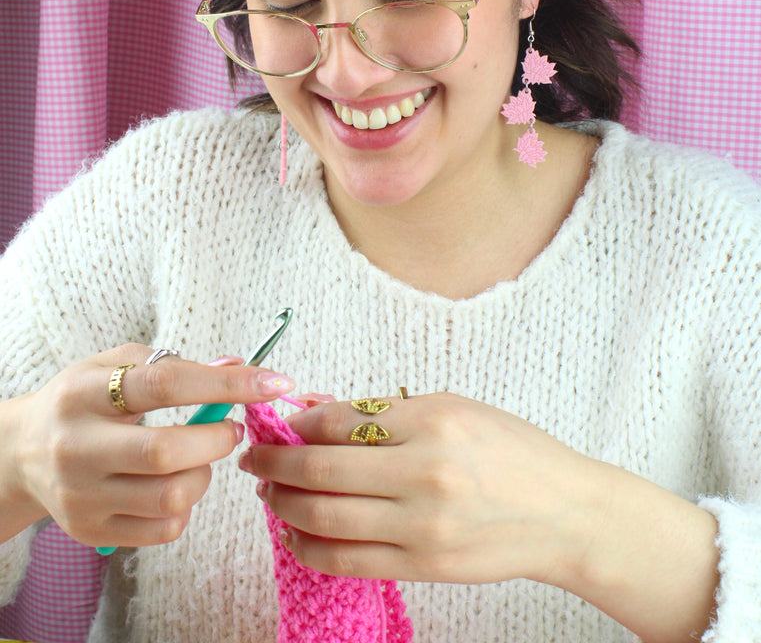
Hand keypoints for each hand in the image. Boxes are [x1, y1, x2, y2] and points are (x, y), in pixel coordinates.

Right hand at [8, 346, 293, 547]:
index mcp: (85, 393)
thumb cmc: (83, 400)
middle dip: (216, 439)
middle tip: (229, 429)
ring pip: (170, 497)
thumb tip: (236, 368)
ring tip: (200, 456)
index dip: (225, 383)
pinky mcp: (91, 530)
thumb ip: (174, 363)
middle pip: (166, 452)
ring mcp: (82, 495)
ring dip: (205, 474)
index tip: (272, 381)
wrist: (22, 453)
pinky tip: (176, 483)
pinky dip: (186, 506)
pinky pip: (164, 529)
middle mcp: (77, 447)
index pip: (165, 384)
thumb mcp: (115, 364)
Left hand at [241, 391, 598, 585]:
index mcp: (432, 422)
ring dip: (285, 503)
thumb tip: (317, 411)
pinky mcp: (422, 566)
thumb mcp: (453, 408)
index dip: (299, 422)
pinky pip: (347, 559)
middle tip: (255, 457)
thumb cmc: (510, 450)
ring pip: (325, 517)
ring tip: (270, 492)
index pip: (340, 421)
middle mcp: (424, 474)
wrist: (562, 513)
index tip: (281, 422)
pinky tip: (296, 531)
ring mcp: (422, 526)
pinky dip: (310, 544)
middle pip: (321, 470)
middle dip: (275, 462)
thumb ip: (384, 413)